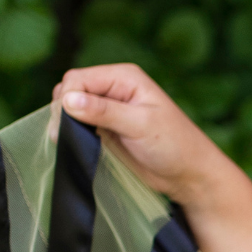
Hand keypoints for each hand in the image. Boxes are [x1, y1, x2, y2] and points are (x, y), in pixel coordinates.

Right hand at [48, 62, 224, 202]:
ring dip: (65, 122)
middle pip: (70, 89)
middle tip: (66, 136)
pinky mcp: (105, 127)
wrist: (188, 174)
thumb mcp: (140, 126)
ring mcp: (108, 108)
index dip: (67, 99)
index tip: (67, 126)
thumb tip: (68, 99)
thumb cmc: (174, 146)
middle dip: (63, 110)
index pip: (78, 79)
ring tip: (70, 141)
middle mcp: (114, 87)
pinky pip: (77, 122)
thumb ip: (104, 112)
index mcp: (124, 77)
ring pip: (70, 106)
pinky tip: (74, 144)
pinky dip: (70, 131)